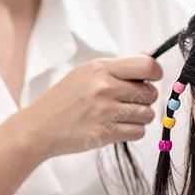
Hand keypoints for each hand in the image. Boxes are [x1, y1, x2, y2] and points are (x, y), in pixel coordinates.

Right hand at [11, 55, 163, 159]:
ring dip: (139, 117)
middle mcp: (104, 87)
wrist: (39, 127)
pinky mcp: (105, 134)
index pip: (146, 66)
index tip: (152, 79)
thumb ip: (118, 68)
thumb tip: (149, 60)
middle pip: (149, 93)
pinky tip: (117, 127)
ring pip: (147, 114)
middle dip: (145, 99)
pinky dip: (132, 131)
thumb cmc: (64, 99)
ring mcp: (105, 112)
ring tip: (121, 115)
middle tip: (129, 101)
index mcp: (100, 68)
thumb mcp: (86, 73)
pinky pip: (139, 132)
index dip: (156, 73)